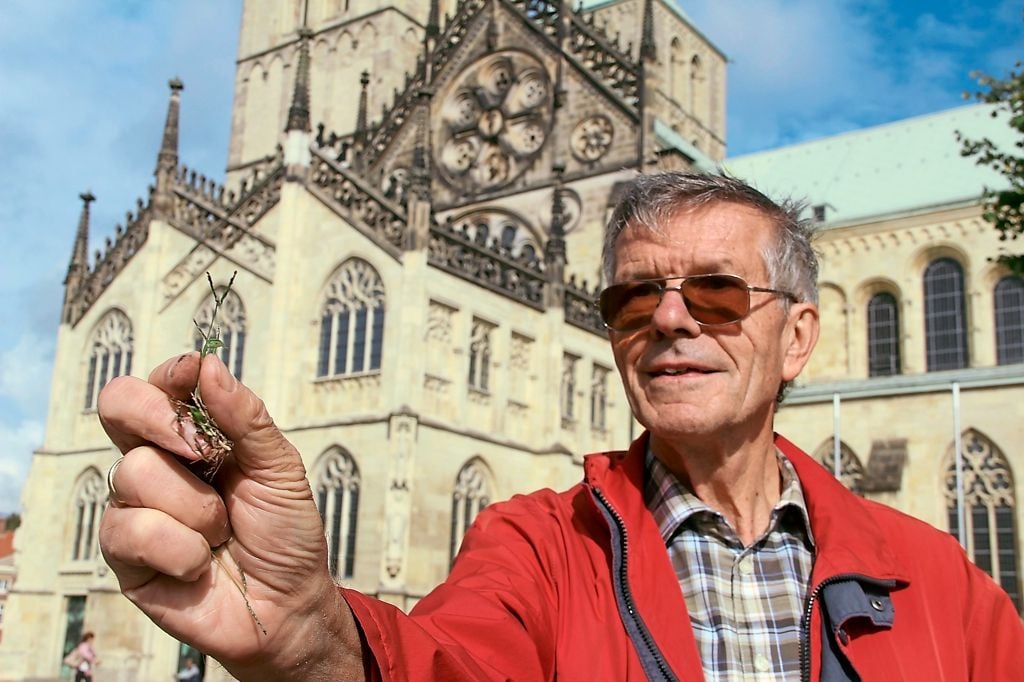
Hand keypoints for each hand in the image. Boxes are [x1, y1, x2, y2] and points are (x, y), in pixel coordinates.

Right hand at [97, 353, 363, 678]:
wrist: (288, 603)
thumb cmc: (285, 533)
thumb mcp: (280, 468)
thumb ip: (246, 418)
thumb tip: (211, 365)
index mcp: (192, 438)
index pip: (156, 387)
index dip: (170, 374)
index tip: (194, 375)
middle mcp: (156, 464)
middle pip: (119, 407)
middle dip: (163, 421)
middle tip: (206, 454)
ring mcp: (135, 506)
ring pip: (135, 472)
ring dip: (196, 507)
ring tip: (222, 533)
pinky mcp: (124, 555)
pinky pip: (133, 530)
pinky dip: (182, 549)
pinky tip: (200, 564)